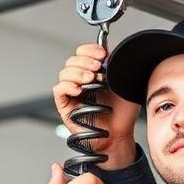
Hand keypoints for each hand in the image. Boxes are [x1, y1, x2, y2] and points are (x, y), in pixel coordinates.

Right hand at [53, 43, 139, 168]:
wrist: (119, 134)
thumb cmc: (122, 113)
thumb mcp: (124, 82)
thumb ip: (116, 65)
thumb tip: (110, 49)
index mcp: (94, 71)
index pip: (83, 52)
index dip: (90, 49)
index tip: (102, 54)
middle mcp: (81, 80)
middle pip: (73, 60)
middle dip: (86, 61)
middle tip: (98, 68)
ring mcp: (72, 92)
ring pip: (65, 72)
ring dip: (78, 73)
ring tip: (91, 80)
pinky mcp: (65, 105)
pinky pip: (59, 90)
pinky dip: (68, 86)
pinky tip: (79, 89)